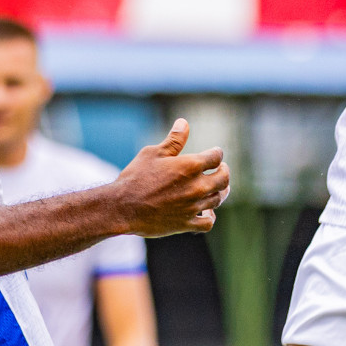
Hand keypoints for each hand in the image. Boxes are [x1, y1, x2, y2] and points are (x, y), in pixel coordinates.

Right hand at [111, 119, 229, 236]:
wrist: (122, 207)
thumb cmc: (135, 177)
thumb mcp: (152, 153)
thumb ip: (173, 140)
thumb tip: (184, 122)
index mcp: (190, 166)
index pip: (216, 157)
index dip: (216, 153)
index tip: (215, 153)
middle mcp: (196, 186)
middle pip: (223, 178)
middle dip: (223, 171)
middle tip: (221, 169)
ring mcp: (193, 206)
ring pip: (217, 198)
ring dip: (219, 192)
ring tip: (216, 188)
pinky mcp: (186, 223)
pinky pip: (208, 222)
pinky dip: (210, 216)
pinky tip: (207, 212)